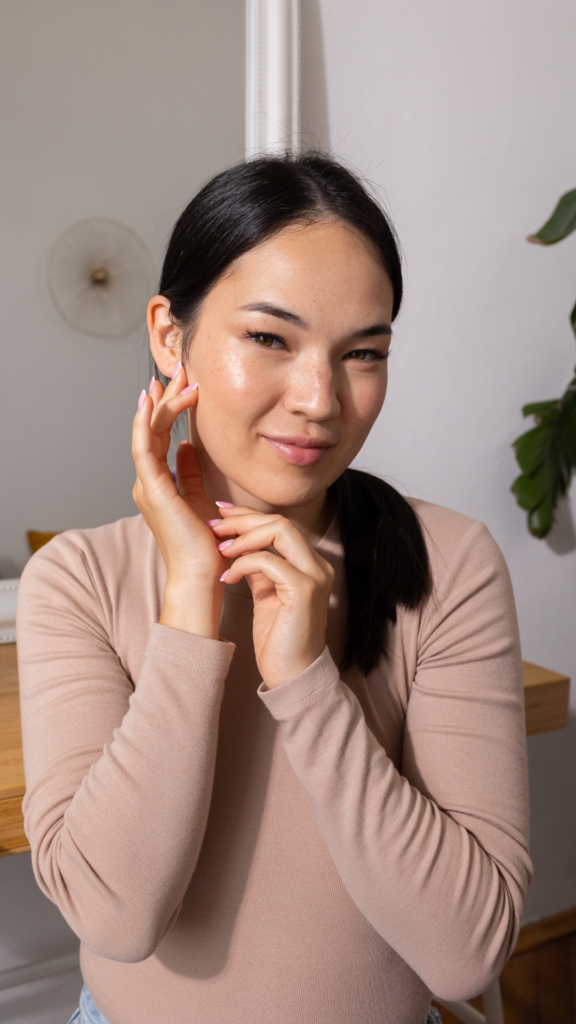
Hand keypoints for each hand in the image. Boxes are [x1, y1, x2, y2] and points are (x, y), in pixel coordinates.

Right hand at [132, 369, 227, 637]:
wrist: (203, 575)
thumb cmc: (208, 546)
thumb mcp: (202, 499)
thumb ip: (192, 473)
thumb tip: (189, 446)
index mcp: (160, 484)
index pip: (162, 436)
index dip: (171, 408)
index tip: (184, 384)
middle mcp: (148, 482)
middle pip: (153, 428)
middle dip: (166, 396)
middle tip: (180, 369)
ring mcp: (147, 485)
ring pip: (147, 432)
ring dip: (160, 403)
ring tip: (174, 377)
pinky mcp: (152, 490)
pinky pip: (144, 448)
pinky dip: (146, 423)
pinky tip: (152, 400)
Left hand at [208, 508, 334, 686]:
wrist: (292, 676)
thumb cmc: (278, 640)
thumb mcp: (266, 596)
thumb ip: (259, 570)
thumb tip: (237, 548)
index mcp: (310, 565)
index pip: (280, 525)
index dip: (248, 515)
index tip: (220, 513)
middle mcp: (317, 565)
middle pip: (280, 521)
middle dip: (242, 519)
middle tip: (213, 526)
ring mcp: (315, 576)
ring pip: (279, 531)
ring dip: (243, 537)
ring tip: (219, 550)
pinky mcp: (304, 590)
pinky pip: (269, 561)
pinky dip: (244, 563)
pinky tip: (228, 577)